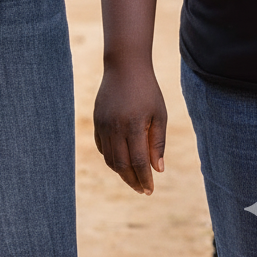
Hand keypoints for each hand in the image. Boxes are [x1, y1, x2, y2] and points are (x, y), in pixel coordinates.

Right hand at [93, 62, 166, 194]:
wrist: (124, 66)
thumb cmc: (147, 90)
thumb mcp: (159, 114)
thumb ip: (158, 143)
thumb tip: (158, 170)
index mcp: (133, 125)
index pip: (138, 162)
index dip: (144, 179)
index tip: (150, 190)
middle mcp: (115, 126)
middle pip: (121, 164)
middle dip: (132, 180)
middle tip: (142, 189)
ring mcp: (103, 123)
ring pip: (109, 158)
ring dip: (121, 172)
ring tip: (133, 178)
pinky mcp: (97, 119)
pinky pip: (102, 146)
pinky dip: (111, 158)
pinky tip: (122, 160)